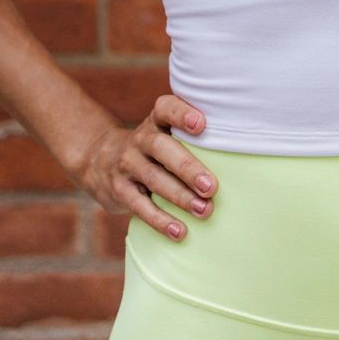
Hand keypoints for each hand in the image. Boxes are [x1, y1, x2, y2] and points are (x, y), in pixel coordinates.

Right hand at [68, 94, 220, 243]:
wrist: (99, 160)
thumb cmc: (154, 149)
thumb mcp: (165, 132)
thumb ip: (193, 138)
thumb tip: (240, 156)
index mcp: (156, 121)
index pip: (165, 108)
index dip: (181, 114)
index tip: (202, 124)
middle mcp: (140, 139)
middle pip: (161, 147)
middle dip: (187, 167)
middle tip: (211, 186)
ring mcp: (127, 164)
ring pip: (153, 178)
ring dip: (180, 196)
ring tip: (204, 210)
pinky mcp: (119, 190)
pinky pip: (139, 205)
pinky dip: (160, 220)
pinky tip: (180, 231)